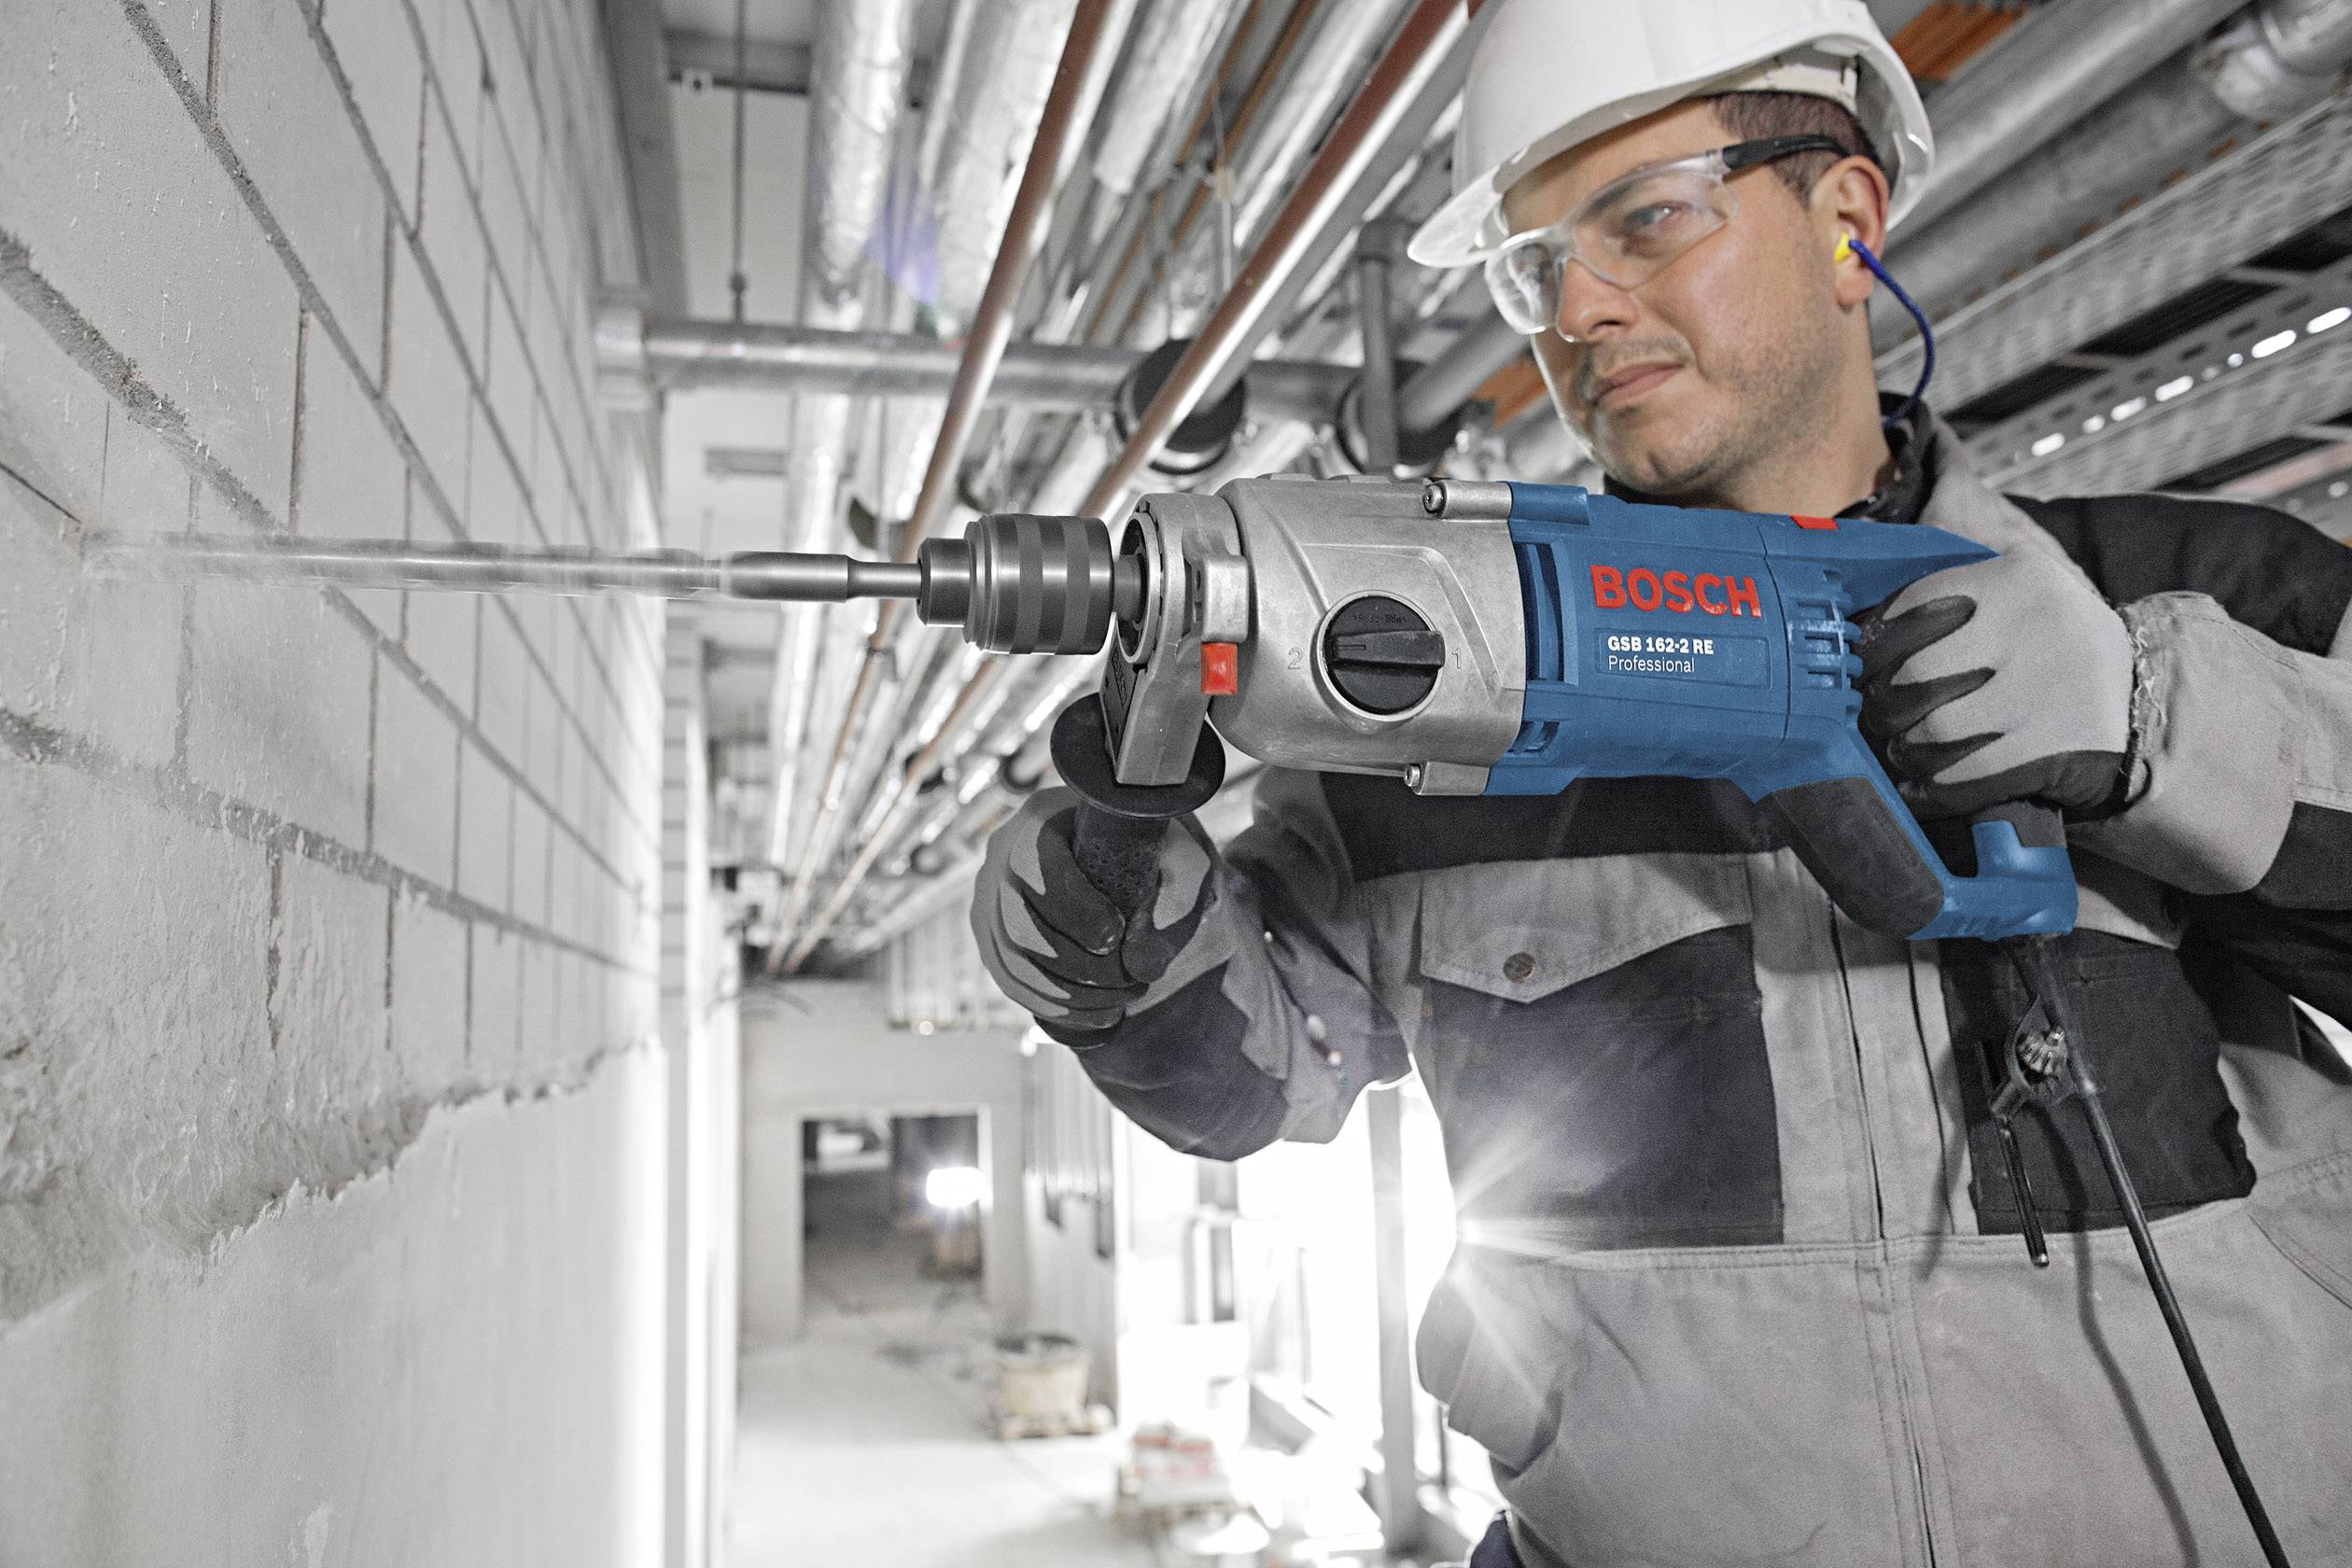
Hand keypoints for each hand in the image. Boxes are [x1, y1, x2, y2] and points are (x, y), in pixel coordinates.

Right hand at [970, 788, 1217, 1033]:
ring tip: (1124, 999)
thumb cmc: (1151, 854)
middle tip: (1133, 982)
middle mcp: (1001, 856)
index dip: (1074, 907)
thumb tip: (1143, 964)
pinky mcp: (992, 941)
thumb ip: (1172, 897)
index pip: (1035, 863)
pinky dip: (1058, 1008)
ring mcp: (989, 902)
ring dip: (1073, 994)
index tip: (1117, 935)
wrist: (1126, 863)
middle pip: (1020, 924)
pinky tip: (1102, 1015)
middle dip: (1081, 966)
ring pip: (1014, 961)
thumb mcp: (1175, 856)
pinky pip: (1013, 983)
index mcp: (1041, 819)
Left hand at [1858, 546, 2134, 820]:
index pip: (1911, 607)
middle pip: (1914, 674)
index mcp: (2019, 576)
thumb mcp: (2017, 602)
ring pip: (1934, 730)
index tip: (1863, 668)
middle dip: (1884, 705)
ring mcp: (2050, 687)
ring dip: (1907, 750)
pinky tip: (1923, 789)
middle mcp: (2040, 623)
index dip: (1873, 646)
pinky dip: (1934, 790)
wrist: (2141, 704)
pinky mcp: (2057, 747)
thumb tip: (1858, 628)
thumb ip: (1951, 603)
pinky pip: (1967, 776)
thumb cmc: (2048, 652)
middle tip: (1880, 717)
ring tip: (1906, 750)